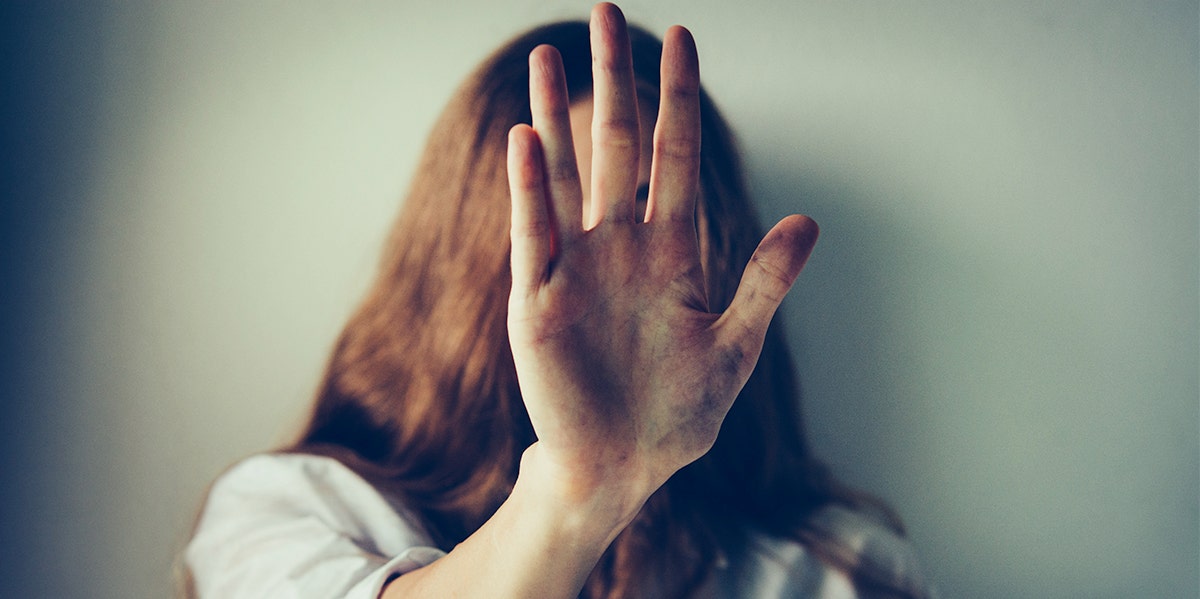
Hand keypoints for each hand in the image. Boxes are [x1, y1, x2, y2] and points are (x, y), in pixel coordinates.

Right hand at [506, 3, 817, 515]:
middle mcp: (620, 245)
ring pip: (566, 175)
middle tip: (609, 13)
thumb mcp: (733, 346)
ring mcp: (576, 267)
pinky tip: (528, 139)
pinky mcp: (538, 300)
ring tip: (550, 57)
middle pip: (615, 146)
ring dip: (558, 116)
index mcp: (672, 250)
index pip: (675, 155)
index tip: (681, 39)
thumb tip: (808, 220)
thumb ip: (765, 282)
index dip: (678, 98)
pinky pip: (535, 234)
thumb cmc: (675, 413)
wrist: (622, 466)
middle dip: (613, 81)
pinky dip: (530, 189)